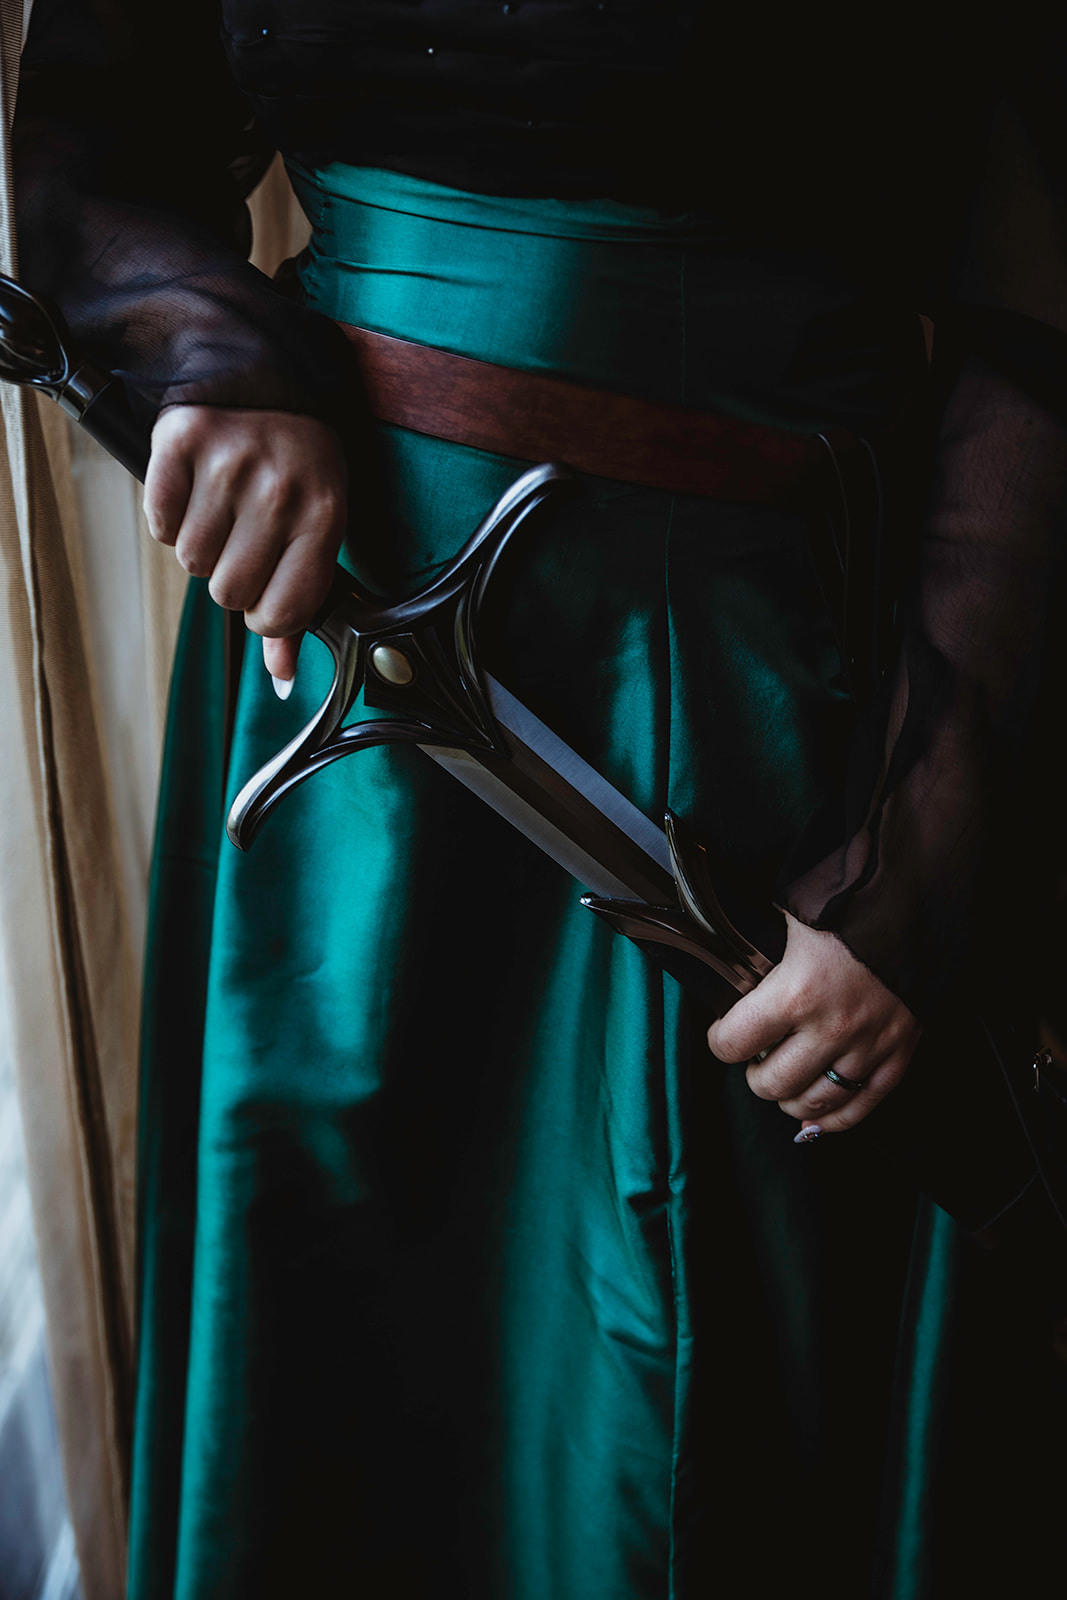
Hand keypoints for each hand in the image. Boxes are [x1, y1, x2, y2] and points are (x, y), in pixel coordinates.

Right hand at [144, 405, 348, 682]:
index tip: (266, 591)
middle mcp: (278, 490)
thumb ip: (298, 604)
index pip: (280, 614)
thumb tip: (281, 676)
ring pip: (191, 561)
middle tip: (244, 539)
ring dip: (202, 545)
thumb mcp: (318, 528)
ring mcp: (228, 463)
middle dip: (232, 577)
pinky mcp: (181, 440)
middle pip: (228, 593)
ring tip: (223, 510)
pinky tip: (196, 490)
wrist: (270, 377)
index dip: (266, 615)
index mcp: (322, 516)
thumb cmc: (299, 467)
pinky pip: (159, 522)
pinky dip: (170, 516)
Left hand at [705, 913, 921, 1132]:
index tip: (722, 1034)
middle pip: (772, 1083)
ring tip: (782, 1082)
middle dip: (754, 1074)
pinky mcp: (898, 1053)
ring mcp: (868, 1046)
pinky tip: (814, 1119)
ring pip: (814, 1103)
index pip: (734, 1042)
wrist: (919, 900)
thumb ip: (757, 937)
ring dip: (789, 1098)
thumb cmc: (852, 900)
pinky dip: (834, 1120)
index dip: (720, 1041)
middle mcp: (832, 1027)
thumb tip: (727, 945)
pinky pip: (861, 1107)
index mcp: (797, 992)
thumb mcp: (790, 912)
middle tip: (754, 1058)